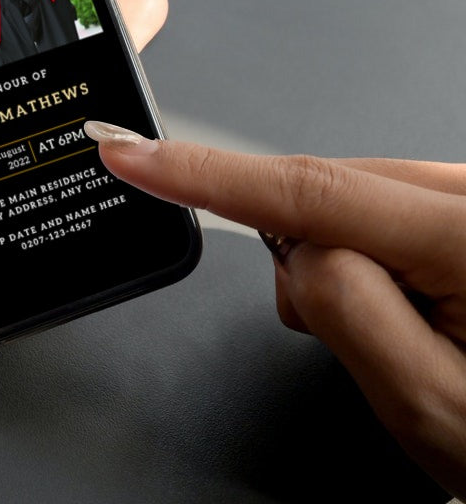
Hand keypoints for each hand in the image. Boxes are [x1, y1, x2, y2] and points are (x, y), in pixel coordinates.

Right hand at [88, 130, 465, 499]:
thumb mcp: (430, 407)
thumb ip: (345, 312)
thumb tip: (290, 247)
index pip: (306, 188)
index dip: (203, 171)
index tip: (132, 153)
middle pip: (333, 190)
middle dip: (311, 254)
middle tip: (369, 343)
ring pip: (359, 199)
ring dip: (352, 262)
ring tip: (416, 338)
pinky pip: (391, 207)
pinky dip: (378, 254)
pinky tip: (424, 309)